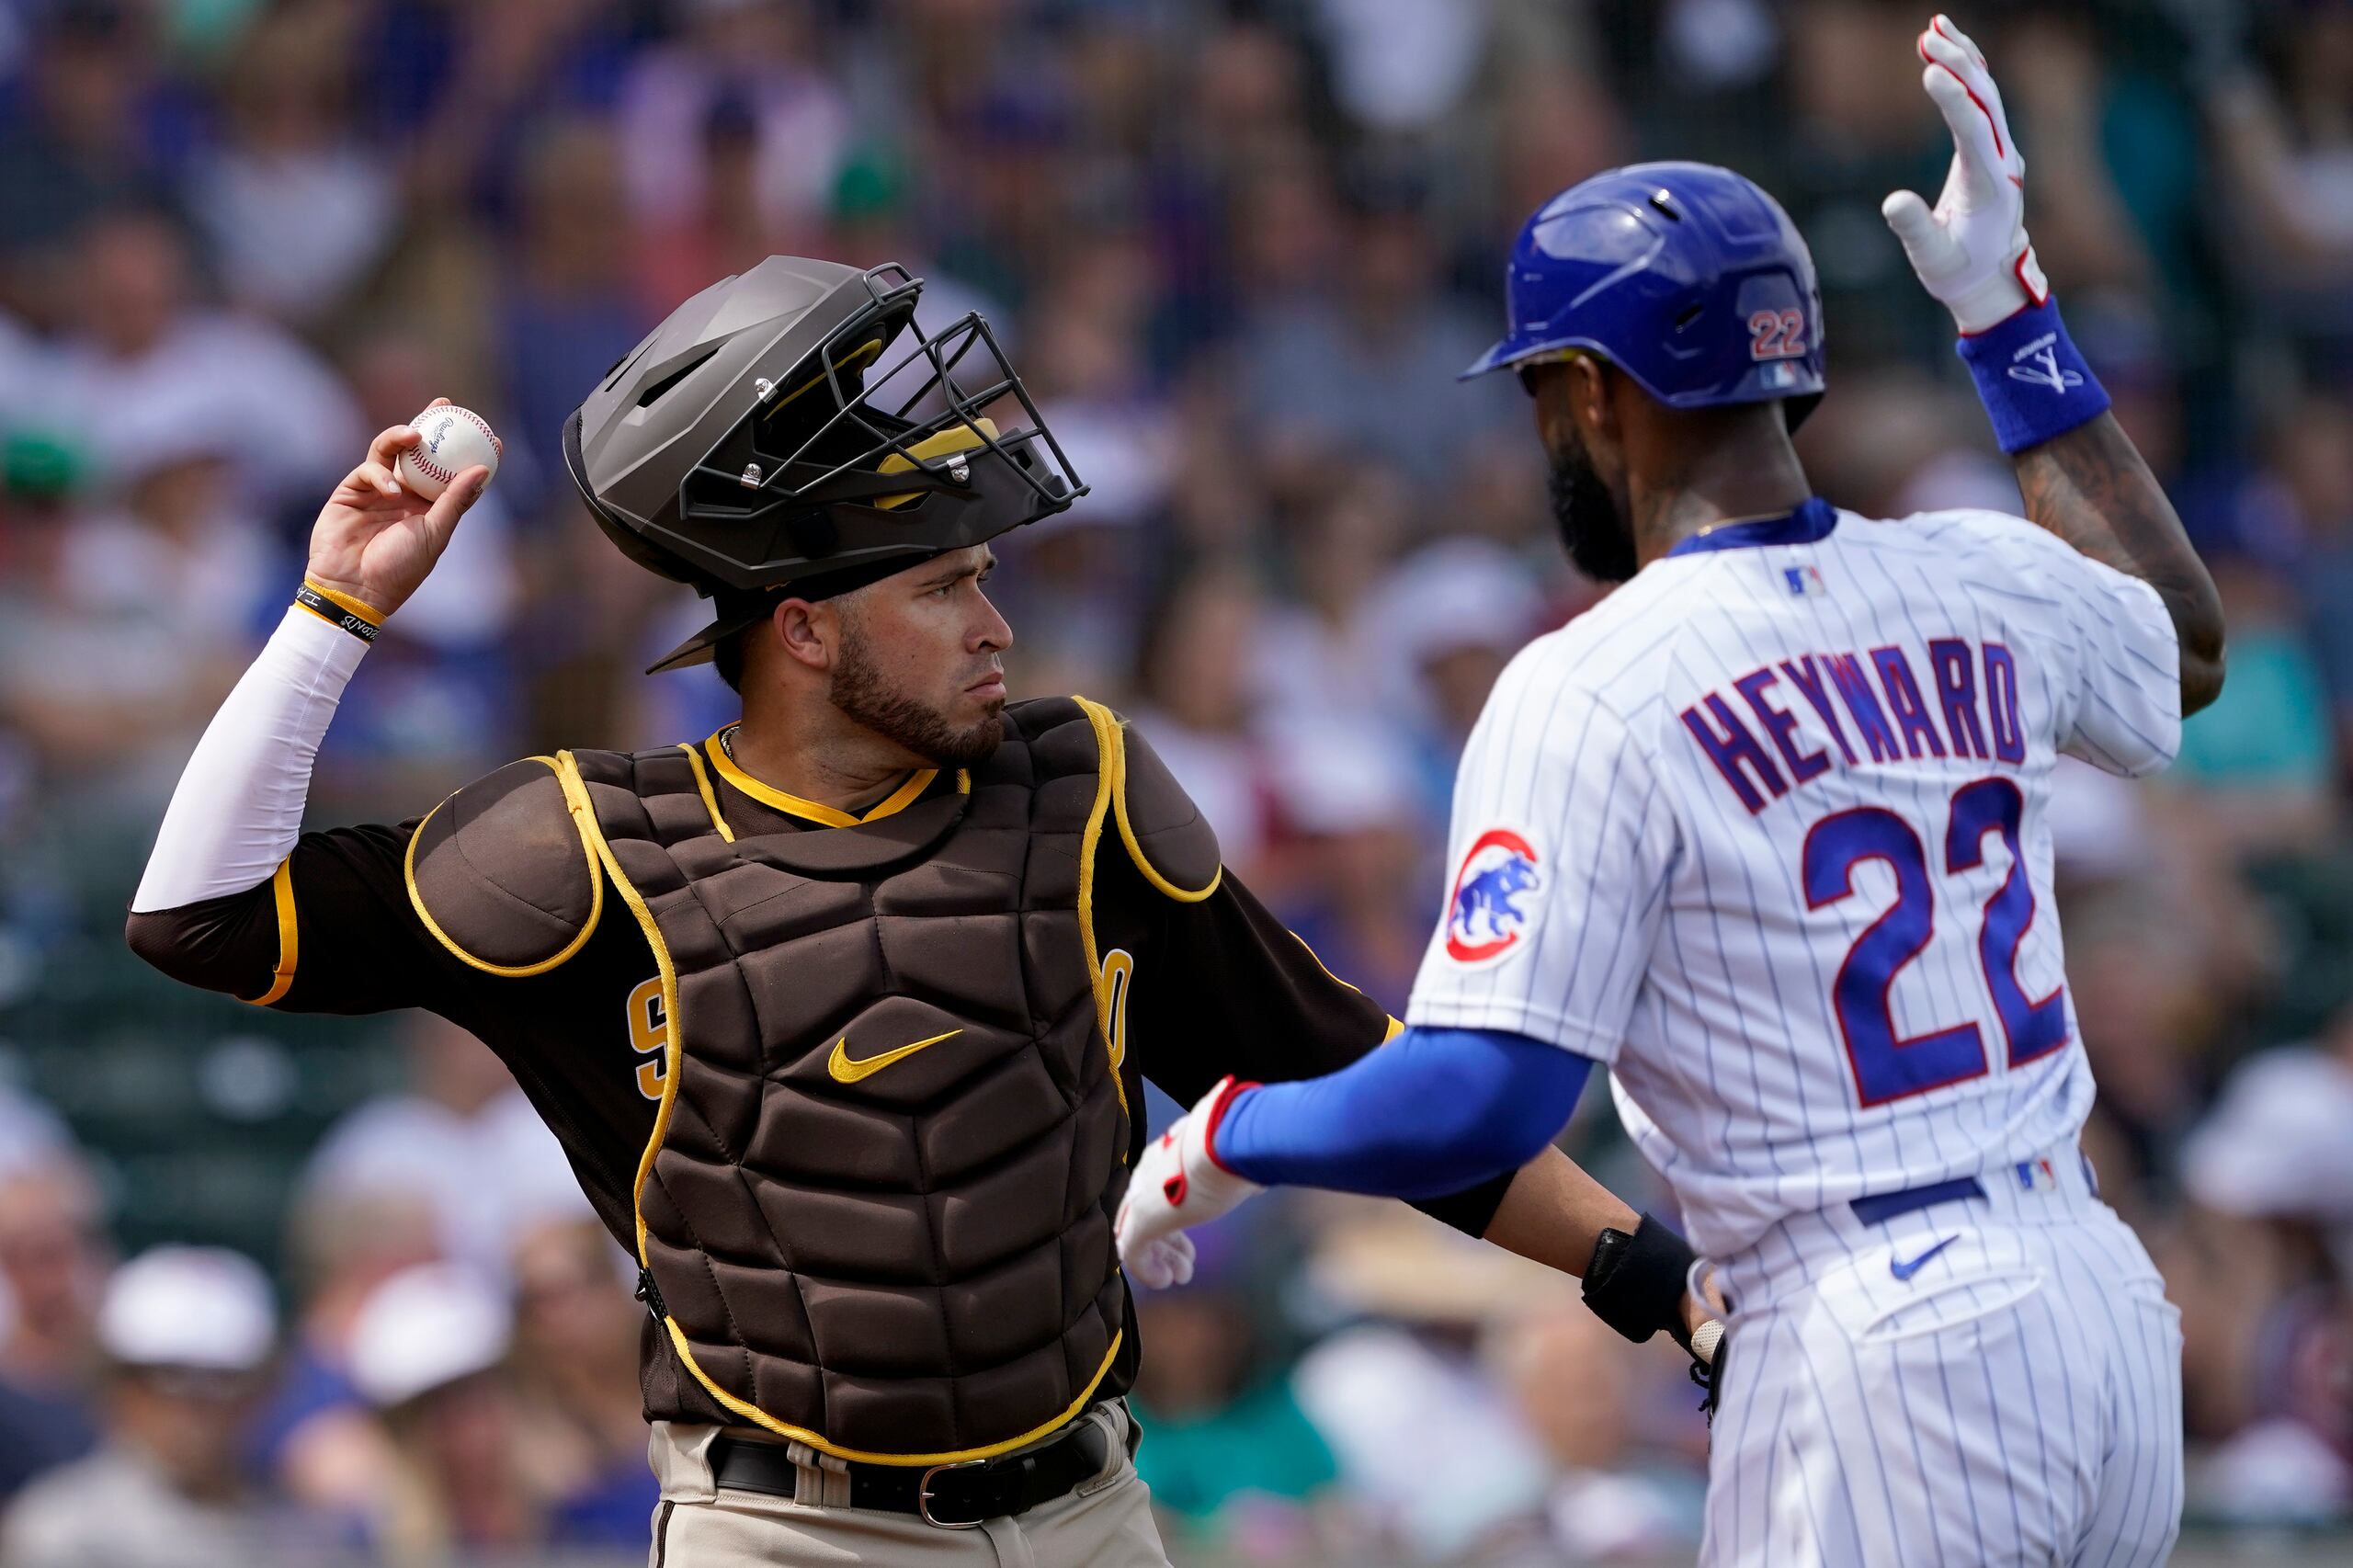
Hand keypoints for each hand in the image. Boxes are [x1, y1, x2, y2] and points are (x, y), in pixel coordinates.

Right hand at [305, 399, 491, 618]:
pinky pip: (368, 470)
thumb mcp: (435, 533)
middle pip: (420, 452)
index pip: (453, 472)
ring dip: (401, 437)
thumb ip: (456, 500)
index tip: (491, 436)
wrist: (355, 589)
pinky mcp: (350, 491)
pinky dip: (380, 476)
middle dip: (431, 425)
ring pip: (390, 451)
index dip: (470, 452)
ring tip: (415, 435)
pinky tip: (391, 490)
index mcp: (429, 506)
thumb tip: (483, 469)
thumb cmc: (400, 568)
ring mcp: (376, 490)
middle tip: (445, 406)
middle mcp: (405, 493)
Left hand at [1113, 1077, 1262, 1288]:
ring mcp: (1143, 1194)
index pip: (1160, 1189)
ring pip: (1140, 1234)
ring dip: (1161, 1258)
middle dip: (1169, 1243)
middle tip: (1187, 1264)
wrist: (1225, 1139)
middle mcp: (1151, 1172)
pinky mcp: (1140, 1218)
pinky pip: (1132, 1251)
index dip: (1176, 1216)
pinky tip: (1164, 1280)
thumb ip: (1236, 1171)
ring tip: (1180, 1276)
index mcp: (1170, 1153)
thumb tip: (1256, 1183)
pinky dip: (1147, 1269)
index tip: (1191, 1240)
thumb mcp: (1236, 1158)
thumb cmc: (1237, 1143)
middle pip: (1149, 1213)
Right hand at [1881, 14, 2047, 333]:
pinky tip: (1948, 45)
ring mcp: (2000, 150)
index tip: (1932, 71)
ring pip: (1986, 93)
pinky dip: (1966, 71)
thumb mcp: (1931, 259)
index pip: (1974, 131)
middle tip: (1929, 38)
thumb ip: (1915, 228)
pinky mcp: (1990, 146)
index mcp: (1990, 186)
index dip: (1955, 100)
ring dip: (1962, 58)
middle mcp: (2002, 160)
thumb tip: (1892, 201)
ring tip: (1935, 27)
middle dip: (1958, 66)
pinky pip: (1981, 100)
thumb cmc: (1957, 271)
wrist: (1989, 278)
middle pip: (1985, 101)